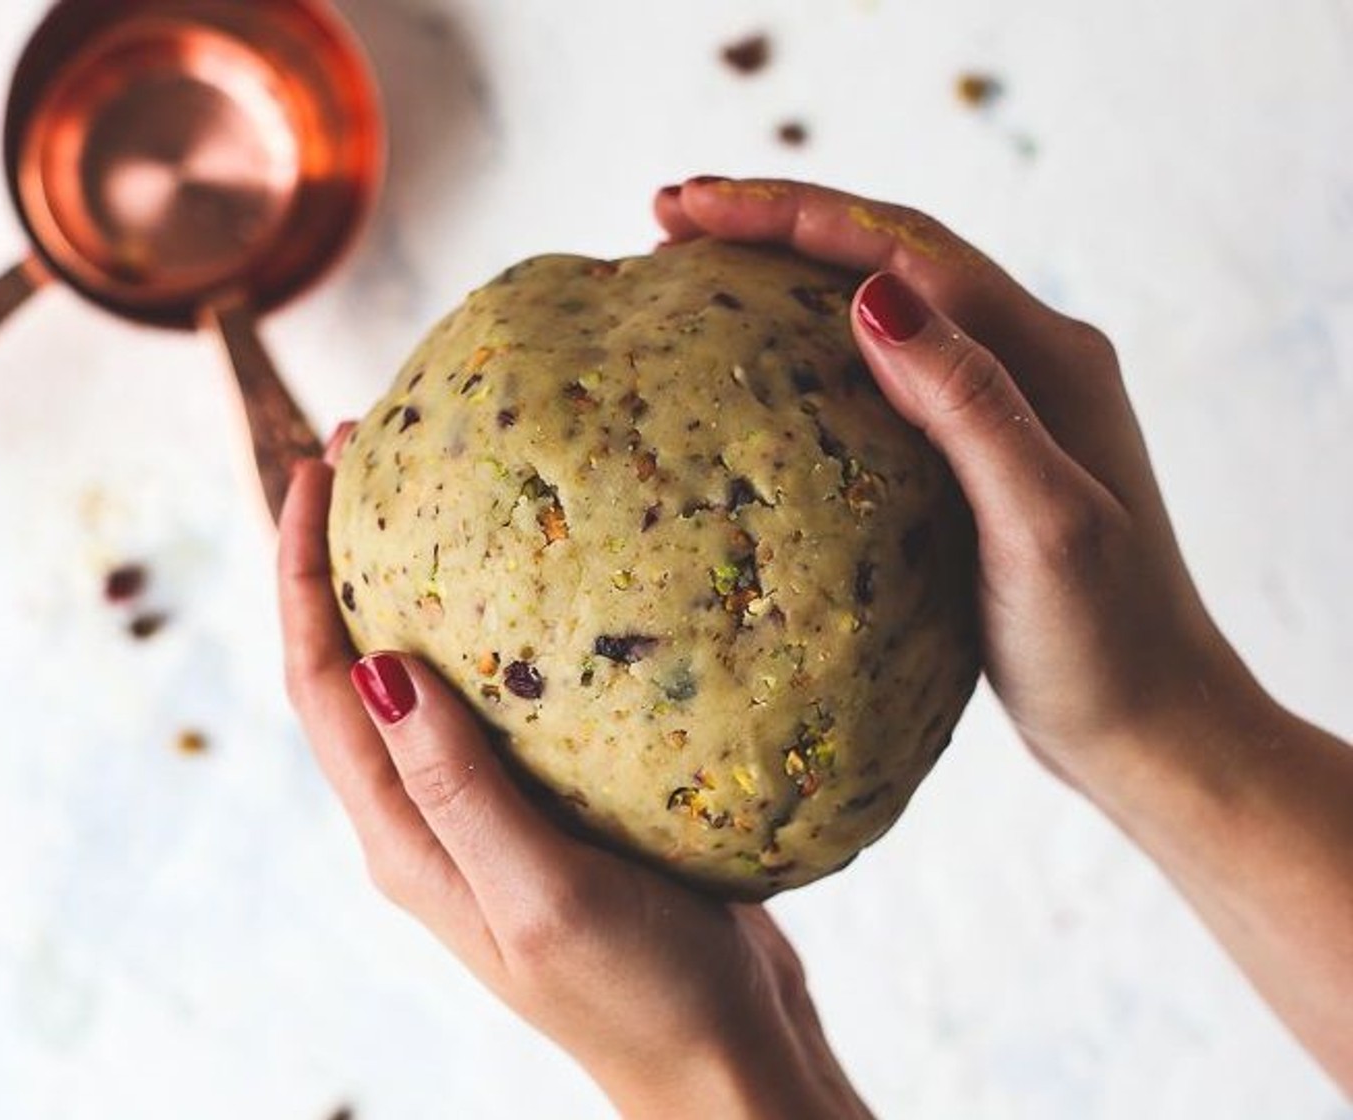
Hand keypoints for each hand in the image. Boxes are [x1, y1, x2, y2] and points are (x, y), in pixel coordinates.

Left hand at [277, 429, 873, 1119]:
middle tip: (372, 445)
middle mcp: (428, 818)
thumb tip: (375, 663)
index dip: (300, 573)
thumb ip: (455, 787)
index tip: (317, 469)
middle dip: (342, 556)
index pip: (319, 684)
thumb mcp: (541, 892)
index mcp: (404, 838)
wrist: (717, 1061)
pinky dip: (498, 627)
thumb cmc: (636, 995)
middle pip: (353, 666)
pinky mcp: (551, 807)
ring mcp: (488, 812)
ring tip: (446, 487)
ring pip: (424, 675)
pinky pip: (501, 699)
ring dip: (414, 581)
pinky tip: (550, 584)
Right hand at [654, 178, 1352, 1094]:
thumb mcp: (1040, 523)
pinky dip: (817, 340)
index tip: (684, 209)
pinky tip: (765, 358)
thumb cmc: (1104, 642)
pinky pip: (887, 367)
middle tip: (669, 217)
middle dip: (779, 222)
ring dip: (794, 268)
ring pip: (887, 301)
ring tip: (699, 262)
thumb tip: (872, 295)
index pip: (902, 250)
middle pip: (890, 254)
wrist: (1152, 726)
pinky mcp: (979, 453)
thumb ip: (968, 403)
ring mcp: (1005, 404)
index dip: (789, 216)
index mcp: (1048, 355)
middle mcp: (1032, 357)